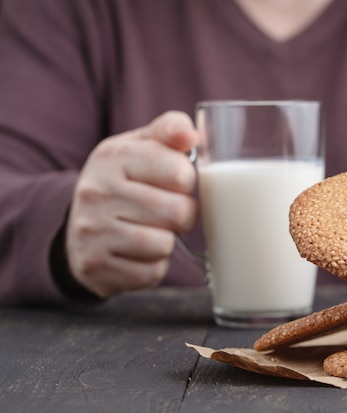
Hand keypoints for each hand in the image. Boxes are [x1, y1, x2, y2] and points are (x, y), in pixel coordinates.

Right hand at [66, 111, 198, 297]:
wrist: (79, 229)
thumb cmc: (126, 183)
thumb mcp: (141, 147)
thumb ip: (169, 130)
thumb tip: (192, 134)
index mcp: (113, 156)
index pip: (179, 172)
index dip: (187, 181)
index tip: (177, 183)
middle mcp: (96, 191)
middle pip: (177, 212)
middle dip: (184, 215)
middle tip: (171, 212)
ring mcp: (91, 231)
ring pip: (164, 245)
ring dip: (167, 242)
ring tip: (152, 231)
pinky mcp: (95, 266)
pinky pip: (150, 273)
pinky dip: (153, 267)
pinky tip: (139, 254)